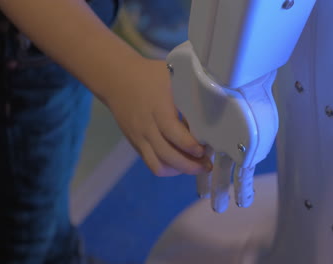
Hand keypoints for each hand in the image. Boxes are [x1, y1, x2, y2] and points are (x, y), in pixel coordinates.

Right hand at [105, 58, 212, 176]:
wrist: (117, 78)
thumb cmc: (149, 75)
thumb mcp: (172, 75)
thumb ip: (190, 91)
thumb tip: (215, 106)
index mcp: (157, 108)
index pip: (172, 132)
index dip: (189, 145)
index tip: (205, 149)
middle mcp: (146, 127)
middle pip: (166, 154)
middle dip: (189, 165)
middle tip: (206, 164)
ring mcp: (139, 137)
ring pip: (157, 164)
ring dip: (179, 170)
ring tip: (196, 167)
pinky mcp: (136, 143)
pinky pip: (151, 162)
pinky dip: (168, 168)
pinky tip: (181, 163)